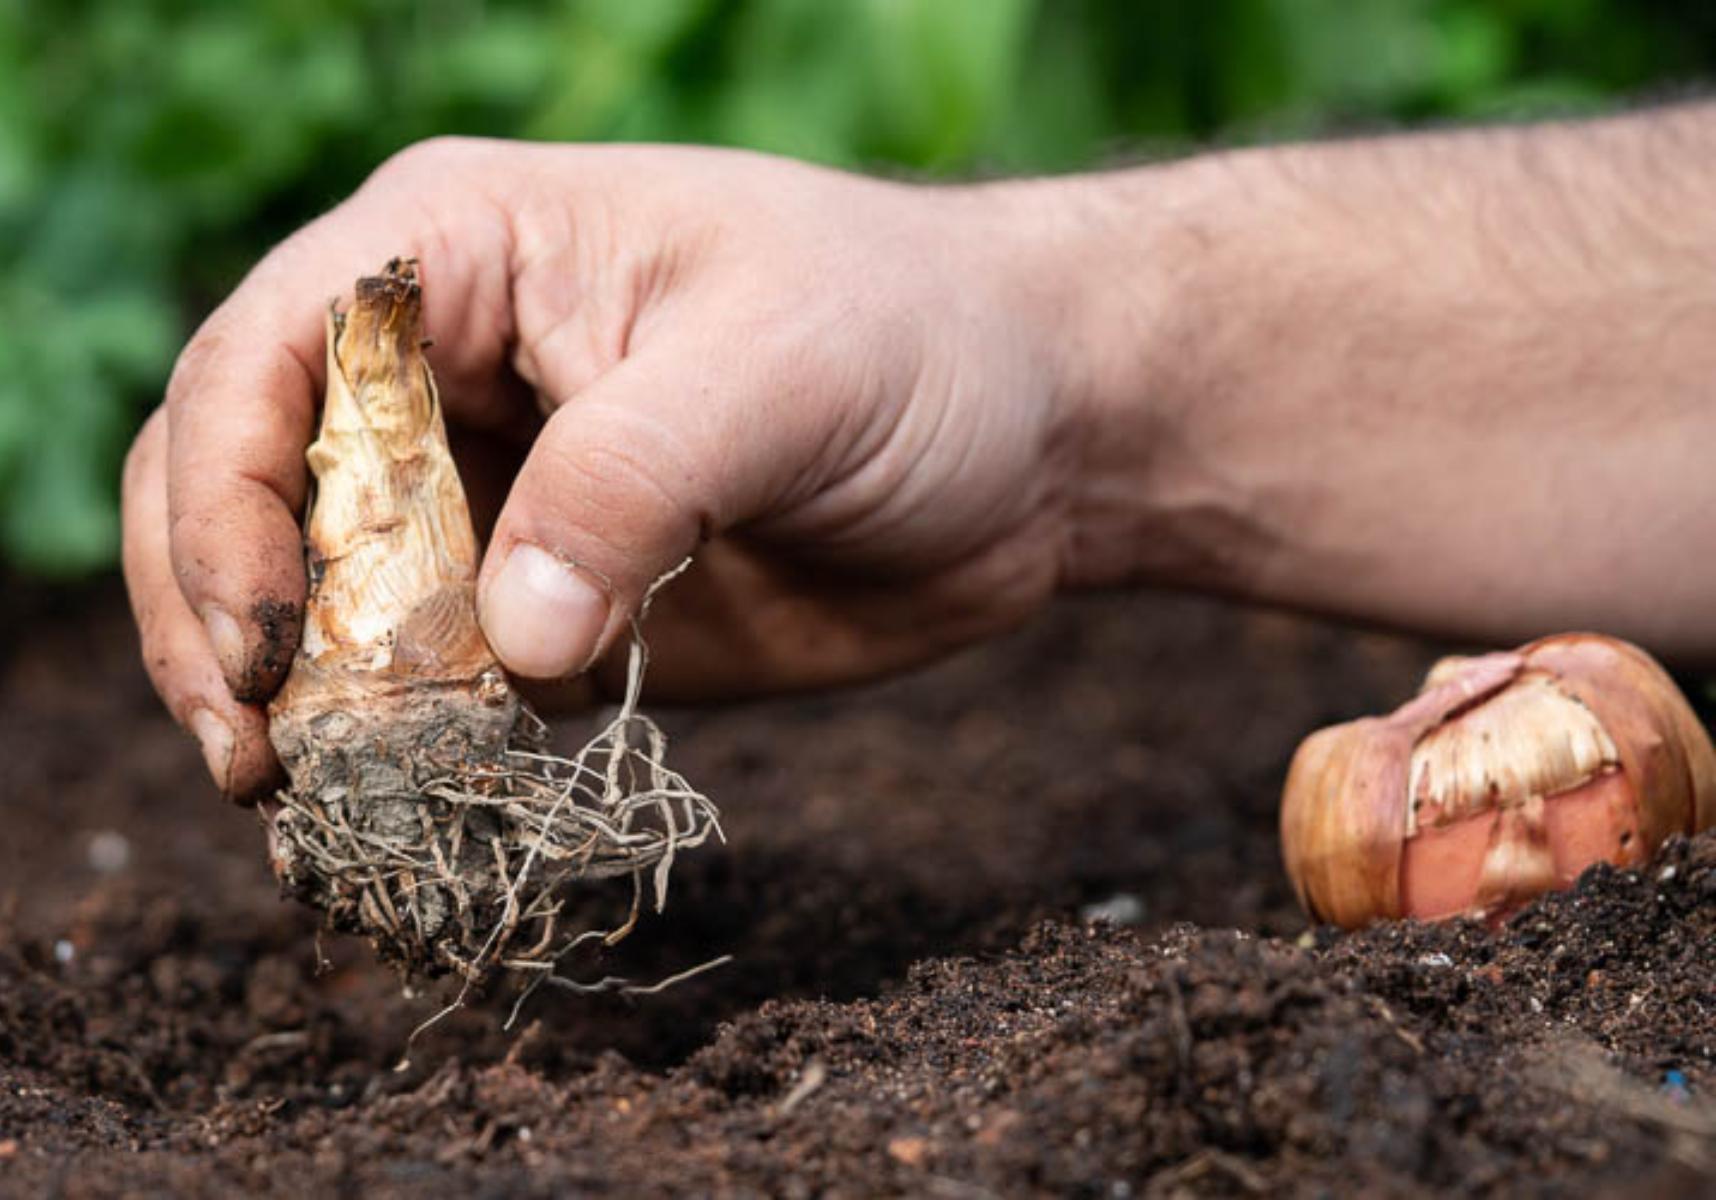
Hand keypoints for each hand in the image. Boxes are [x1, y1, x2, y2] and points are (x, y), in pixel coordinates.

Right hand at [122, 139, 1084, 800]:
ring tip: (311, 797)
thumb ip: (636, 482)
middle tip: (256, 758)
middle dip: (221, 617)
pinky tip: (412, 800)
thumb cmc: (918, 340)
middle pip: (243, 483)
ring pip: (316, 596)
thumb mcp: (786, 371)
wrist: (1029, 442)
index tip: (267, 638)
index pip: (264, 358)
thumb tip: (510, 645)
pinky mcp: (546, 606)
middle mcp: (444, 375)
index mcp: (465, 254)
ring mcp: (490, 498)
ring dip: (296, 699)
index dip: (226, 498)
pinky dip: (396, 743)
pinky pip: (425, 679)